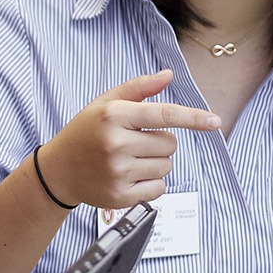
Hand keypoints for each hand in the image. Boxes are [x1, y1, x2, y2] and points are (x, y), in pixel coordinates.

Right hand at [35, 71, 220, 209]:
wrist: (57, 171)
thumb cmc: (85, 132)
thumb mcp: (105, 103)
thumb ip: (138, 89)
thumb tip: (168, 76)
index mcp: (114, 116)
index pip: (164, 115)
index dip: (193, 118)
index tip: (214, 121)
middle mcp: (115, 144)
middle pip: (170, 144)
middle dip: (160, 142)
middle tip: (135, 142)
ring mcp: (117, 172)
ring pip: (166, 166)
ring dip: (155, 162)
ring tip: (128, 159)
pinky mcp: (119, 196)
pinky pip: (158, 188)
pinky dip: (150, 183)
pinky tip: (129, 176)